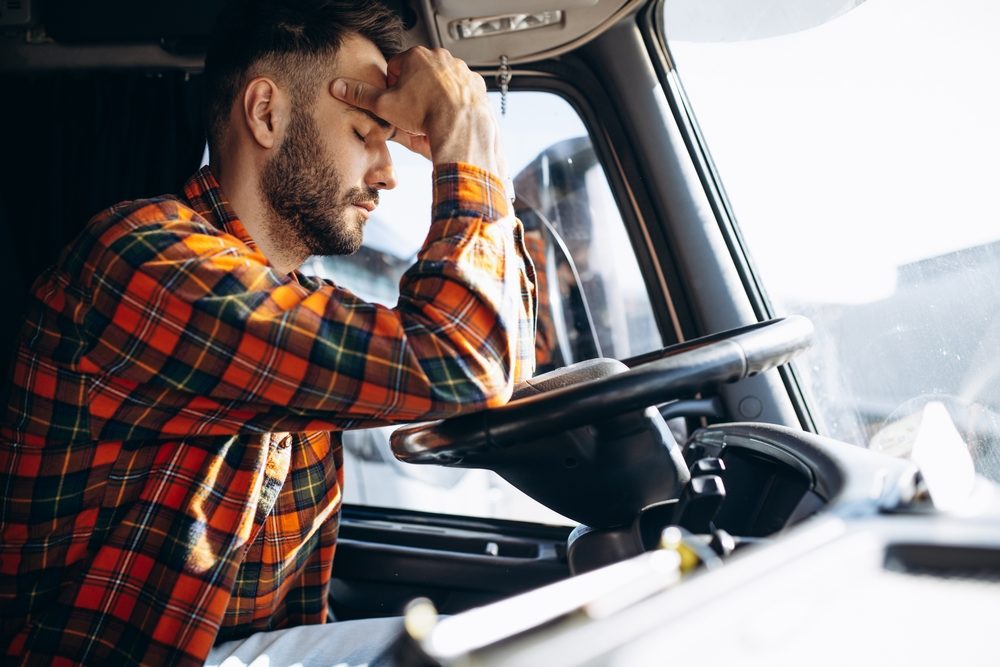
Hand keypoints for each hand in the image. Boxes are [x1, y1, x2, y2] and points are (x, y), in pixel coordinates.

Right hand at [332, 46, 504, 177]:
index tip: (396, 102)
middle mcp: (440, 57)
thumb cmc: (425, 113)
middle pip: (418, 74)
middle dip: (413, 92)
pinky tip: (448, 115)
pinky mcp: (474, 83)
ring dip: (433, 96)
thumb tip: (338, 87)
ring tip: (431, 116)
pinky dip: (453, 102)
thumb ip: (361, 95)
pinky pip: (459, 91)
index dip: (392, 88)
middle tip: (412, 113)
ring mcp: (460, 69)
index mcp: (416, 56)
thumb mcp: (385, 105)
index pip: (395, 68)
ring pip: (440, 83)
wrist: (461, 126)